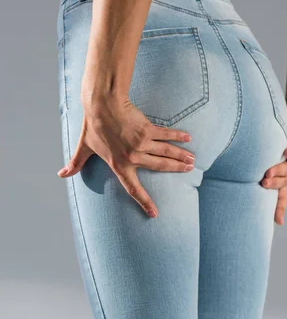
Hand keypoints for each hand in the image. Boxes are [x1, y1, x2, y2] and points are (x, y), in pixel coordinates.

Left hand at [57, 97, 195, 217]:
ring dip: (181, 156)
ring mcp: (142, 143)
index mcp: (119, 165)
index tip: (155, 214)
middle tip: (188, 170)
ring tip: (192, 160)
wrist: (101, 104)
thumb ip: (75, 163)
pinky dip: (178, 136)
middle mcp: (133, 157)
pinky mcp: (148, 129)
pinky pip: (166, 135)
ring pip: (166, 152)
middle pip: (159, 167)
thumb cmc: (92, 126)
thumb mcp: (84, 147)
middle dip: (176, 170)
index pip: (133, 189)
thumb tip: (61, 174)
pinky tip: (188, 138)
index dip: (144, 202)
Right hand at [260, 118, 286, 224]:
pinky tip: (286, 153)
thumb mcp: (266, 161)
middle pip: (283, 182)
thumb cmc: (277, 145)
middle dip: (274, 184)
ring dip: (280, 170)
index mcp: (283, 180)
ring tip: (269, 171)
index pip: (281, 196)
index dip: (279, 208)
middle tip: (263, 183)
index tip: (278, 221)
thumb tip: (229, 180)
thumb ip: (253, 172)